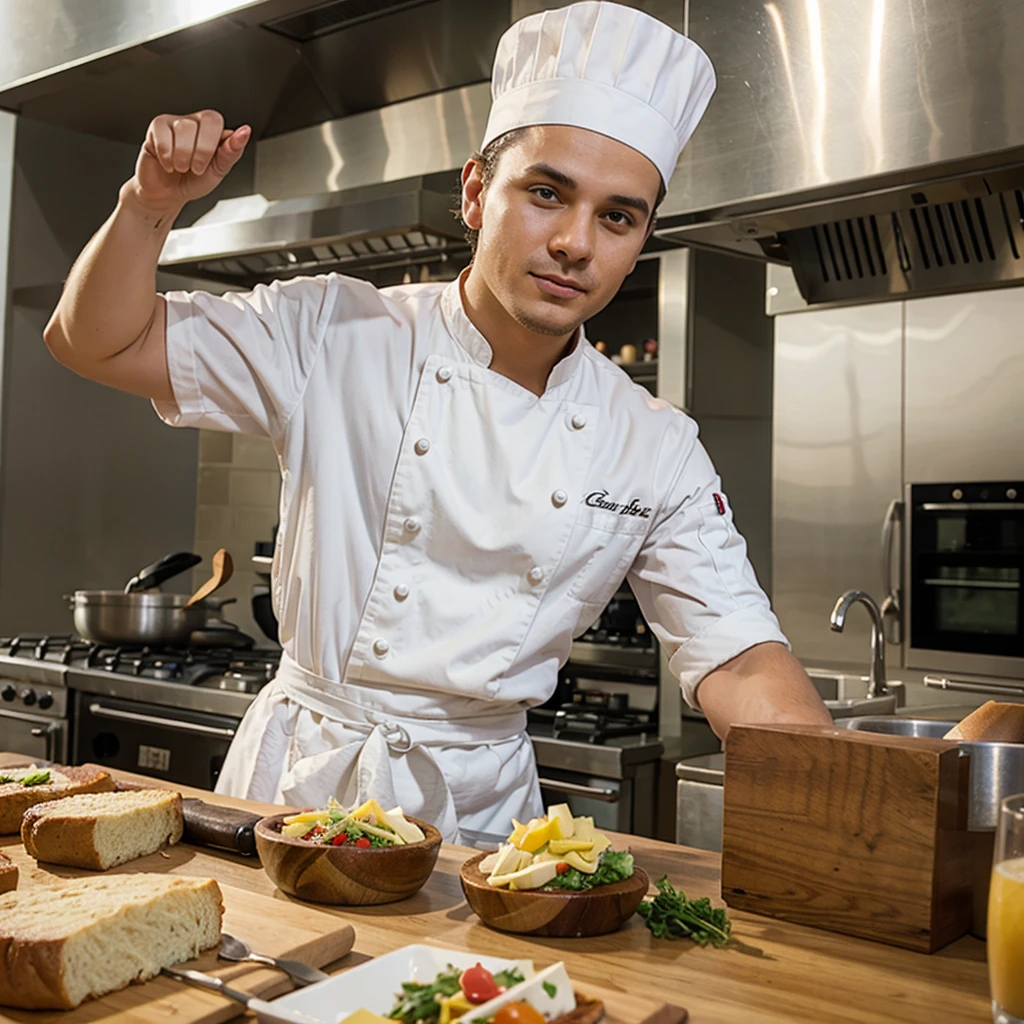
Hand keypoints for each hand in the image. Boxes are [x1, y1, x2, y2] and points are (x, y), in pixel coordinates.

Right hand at [125, 110, 250, 214]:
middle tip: (196, 168)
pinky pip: (163, 137)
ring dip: (183, 157)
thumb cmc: (194, 180)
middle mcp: (193, 121)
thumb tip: (245, 131)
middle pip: (202, 123)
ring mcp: (173, 122)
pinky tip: (168, 164)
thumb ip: (232, 151)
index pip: (215, 121)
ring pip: (183, 130)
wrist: (168, 194)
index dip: (213, 144)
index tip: (211, 163)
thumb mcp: (219, 170)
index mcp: (211, 129)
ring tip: (181, 167)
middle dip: (201, 152)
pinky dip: (167, 157)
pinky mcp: (156, 128)